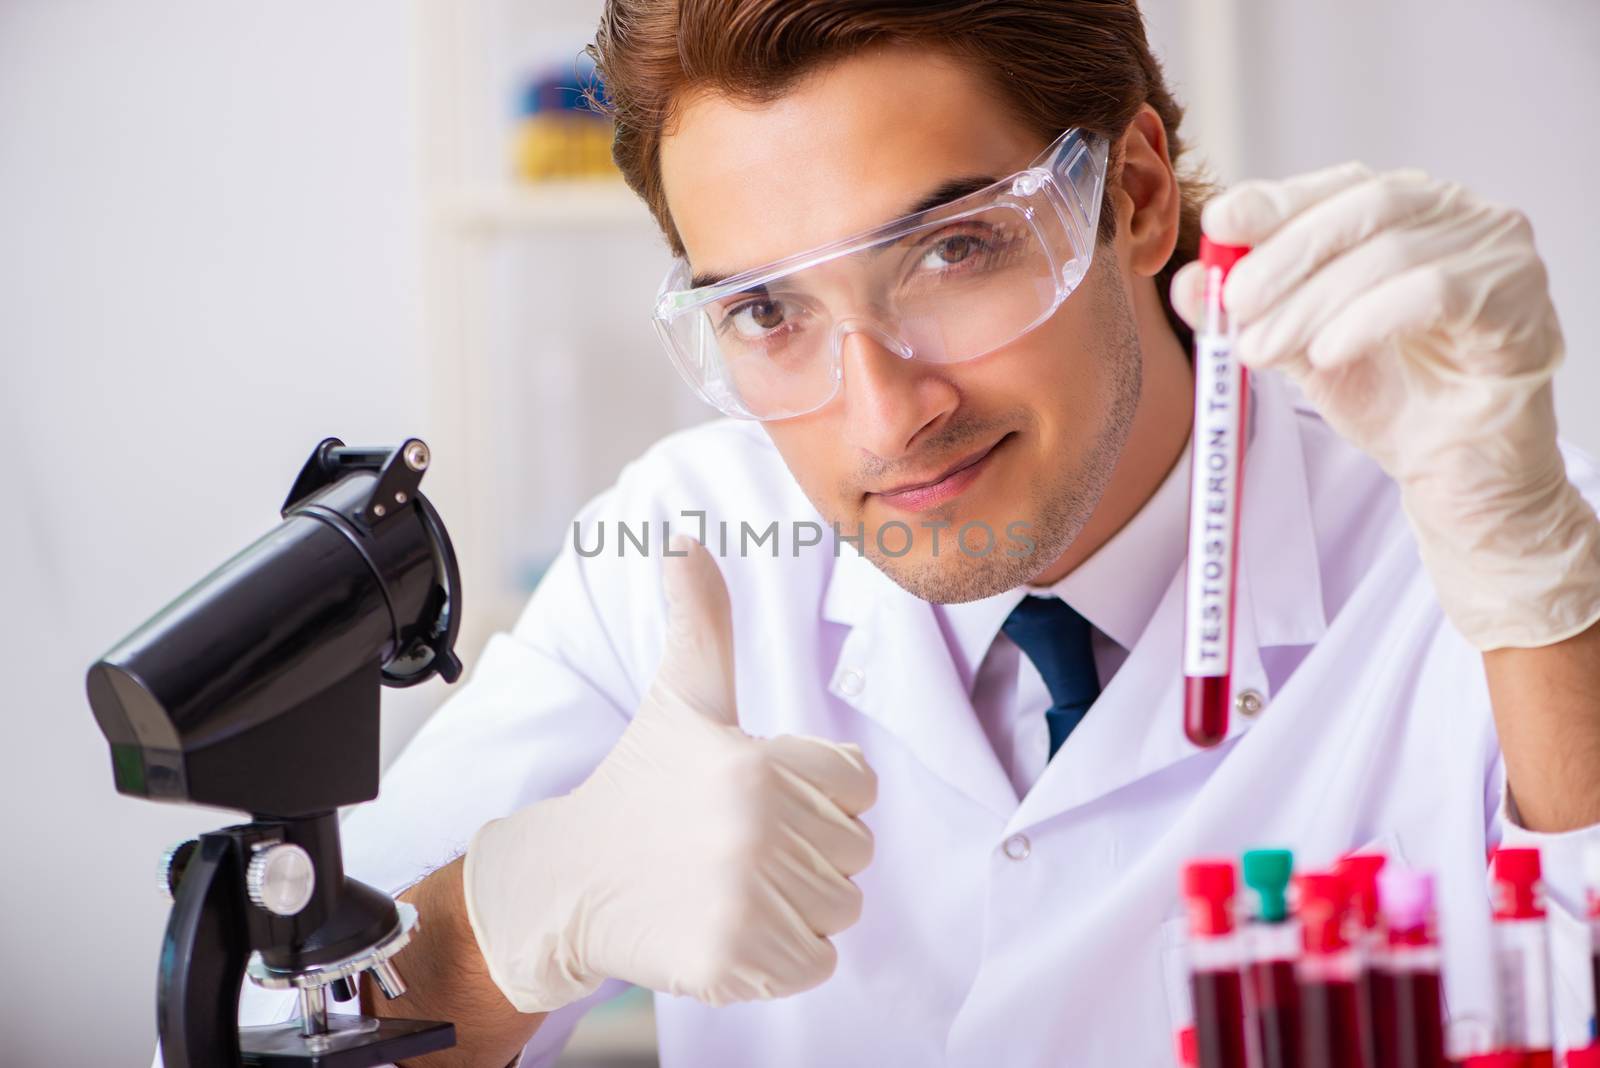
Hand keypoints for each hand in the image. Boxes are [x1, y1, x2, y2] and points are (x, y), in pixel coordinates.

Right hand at [463, 537, 876, 1012]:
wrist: (568, 882)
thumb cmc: (638, 784)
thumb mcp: (679, 697)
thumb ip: (701, 619)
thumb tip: (683, 538)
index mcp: (759, 761)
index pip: (859, 786)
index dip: (817, 794)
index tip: (757, 797)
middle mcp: (757, 828)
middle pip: (855, 851)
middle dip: (808, 852)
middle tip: (733, 845)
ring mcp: (746, 898)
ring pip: (839, 910)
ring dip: (795, 906)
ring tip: (728, 884)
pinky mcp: (734, 959)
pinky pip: (814, 964)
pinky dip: (781, 957)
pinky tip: (728, 927)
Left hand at [1172, 162, 1599, 649]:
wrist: (1453, 472)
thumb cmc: (1391, 397)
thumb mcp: (1300, 349)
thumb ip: (1253, 312)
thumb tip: (1188, 281)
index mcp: (1406, 212)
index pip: (1338, 186)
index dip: (1276, 201)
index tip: (1220, 222)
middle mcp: (1458, 216)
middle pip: (1363, 207)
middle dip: (1285, 257)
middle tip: (1235, 306)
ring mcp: (1498, 253)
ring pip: (1393, 252)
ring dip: (1314, 301)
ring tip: (1263, 348)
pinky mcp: (1521, 302)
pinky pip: (1438, 292)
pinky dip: (1370, 318)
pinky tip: (1328, 352)